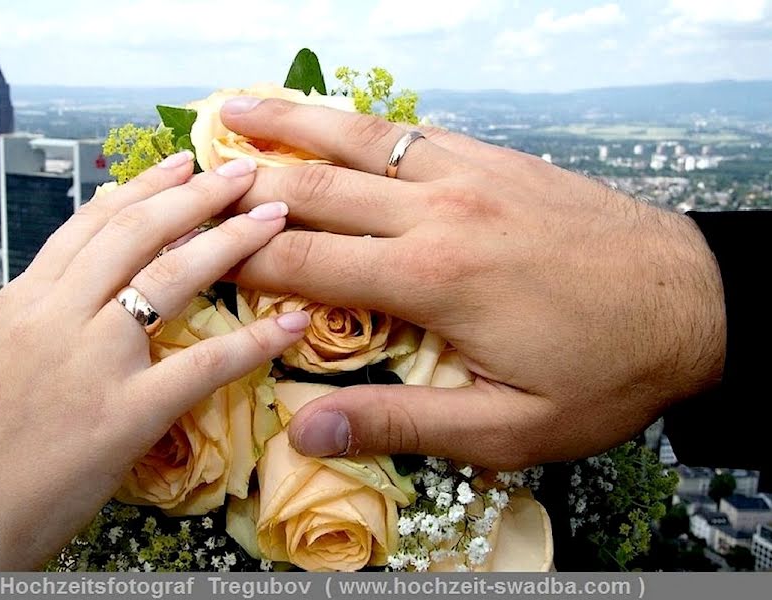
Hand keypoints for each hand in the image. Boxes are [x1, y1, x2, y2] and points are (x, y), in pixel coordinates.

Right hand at [0, 155, 308, 569]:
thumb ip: (27, 316)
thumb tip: (56, 284)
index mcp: (23, 301)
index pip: (92, 224)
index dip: (144, 189)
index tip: (181, 164)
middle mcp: (58, 316)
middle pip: (138, 234)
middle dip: (197, 195)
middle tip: (242, 173)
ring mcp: (93, 362)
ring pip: (170, 279)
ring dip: (229, 240)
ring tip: (271, 217)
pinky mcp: (126, 414)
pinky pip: (202, 365)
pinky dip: (254, 342)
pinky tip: (290, 324)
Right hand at [219, 99, 725, 469]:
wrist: (696, 303)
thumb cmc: (604, 372)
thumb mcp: (509, 429)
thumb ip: (404, 424)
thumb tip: (307, 429)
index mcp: (432, 278)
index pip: (307, 261)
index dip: (243, 260)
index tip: (195, 256)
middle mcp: (439, 211)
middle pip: (317, 187)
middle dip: (245, 181)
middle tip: (191, 176)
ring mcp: (469, 174)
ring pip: (359, 139)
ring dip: (290, 122)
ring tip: (234, 107)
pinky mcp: (496, 161)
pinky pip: (411, 132)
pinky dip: (358, 125)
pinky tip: (334, 122)